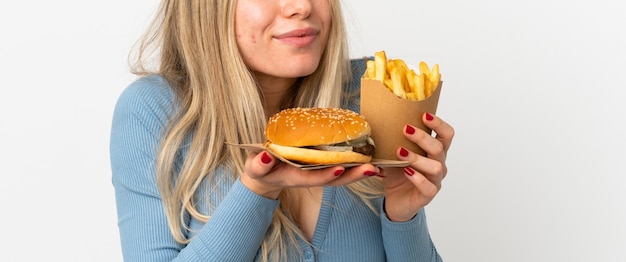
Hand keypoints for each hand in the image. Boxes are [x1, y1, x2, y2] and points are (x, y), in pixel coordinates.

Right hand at [240, 151, 380, 198]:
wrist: (264, 175)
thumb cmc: (259, 168)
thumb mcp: (255, 166)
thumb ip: (258, 164)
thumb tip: (265, 157)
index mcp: (294, 177)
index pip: (312, 177)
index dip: (326, 175)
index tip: (340, 169)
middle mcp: (310, 177)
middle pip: (334, 179)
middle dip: (353, 175)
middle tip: (372, 169)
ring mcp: (317, 173)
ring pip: (341, 175)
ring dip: (359, 172)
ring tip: (377, 167)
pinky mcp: (321, 167)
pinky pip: (341, 167)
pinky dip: (356, 166)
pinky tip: (371, 160)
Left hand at [381, 112, 453, 221]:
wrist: (394, 200)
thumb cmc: (397, 174)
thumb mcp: (392, 154)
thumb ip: (391, 140)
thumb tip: (375, 120)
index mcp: (434, 152)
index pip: (446, 134)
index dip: (439, 124)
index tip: (424, 115)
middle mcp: (439, 164)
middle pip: (440, 147)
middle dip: (423, 137)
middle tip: (405, 129)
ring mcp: (435, 180)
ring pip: (436, 167)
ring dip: (417, 157)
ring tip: (400, 152)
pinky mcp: (428, 195)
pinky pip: (428, 186)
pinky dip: (417, 178)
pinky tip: (406, 171)